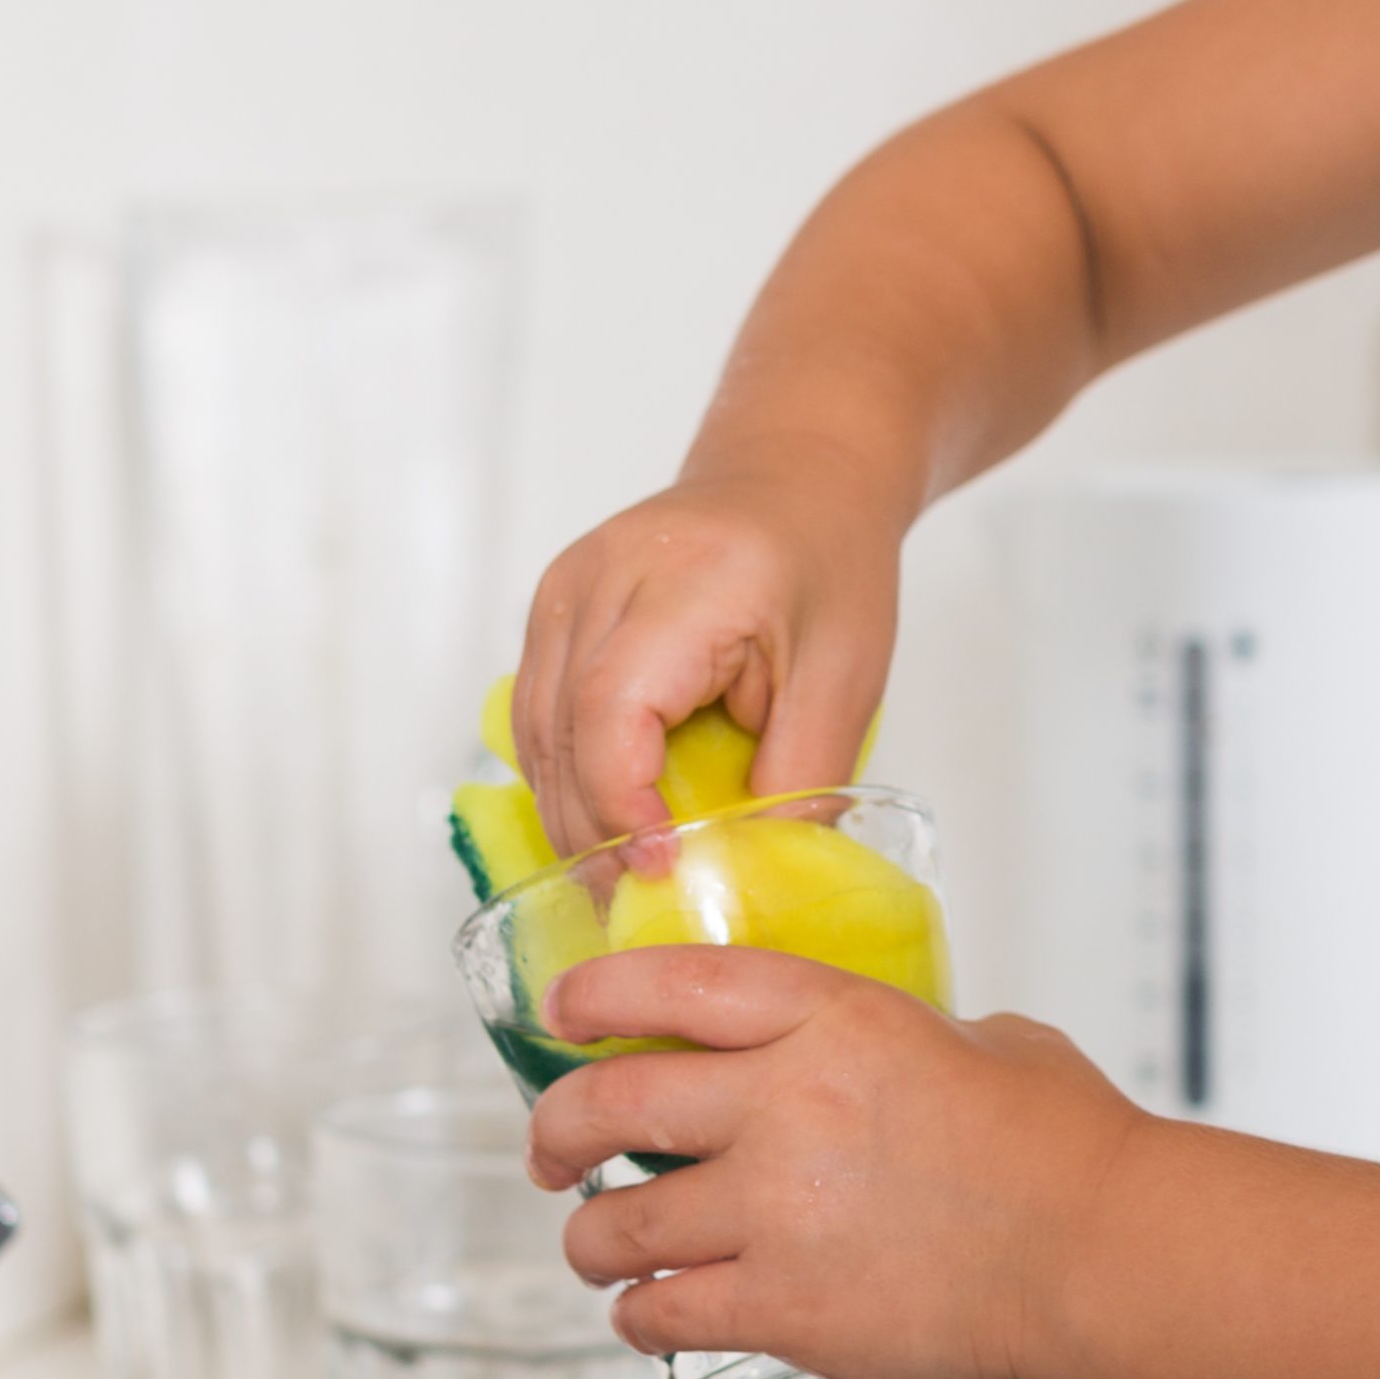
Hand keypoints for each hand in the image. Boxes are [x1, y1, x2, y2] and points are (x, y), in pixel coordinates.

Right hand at [512, 470, 903, 852]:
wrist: (794, 476)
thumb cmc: (826, 563)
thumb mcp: (844, 676)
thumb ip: (801, 778)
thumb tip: (751, 874)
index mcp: (685, 583)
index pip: (611, 711)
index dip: (623, 806)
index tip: (661, 868)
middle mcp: (602, 577)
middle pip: (561, 733)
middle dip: (595, 831)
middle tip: (640, 902)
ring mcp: (564, 589)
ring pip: (536, 733)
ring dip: (573, 813)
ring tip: (622, 877)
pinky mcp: (553, 606)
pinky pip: (538, 713)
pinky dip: (566, 775)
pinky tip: (607, 820)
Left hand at [523, 945, 1146, 1378]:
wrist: (1103, 1250)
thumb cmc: (1068, 1148)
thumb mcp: (981, 1038)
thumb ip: (900, 1035)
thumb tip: (875, 1053)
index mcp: (835, 1018)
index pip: (671, 985)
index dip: (596, 995)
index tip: (563, 1011)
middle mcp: (787, 1104)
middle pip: (610, 1104)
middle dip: (554, 1131)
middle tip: (548, 1149)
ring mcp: (779, 1210)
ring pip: (617, 1225)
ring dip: (590, 1238)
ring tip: (594, 1245)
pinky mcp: (787, 1307)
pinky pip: (664, 1312)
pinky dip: (639, 1316)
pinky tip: (647, 1314)